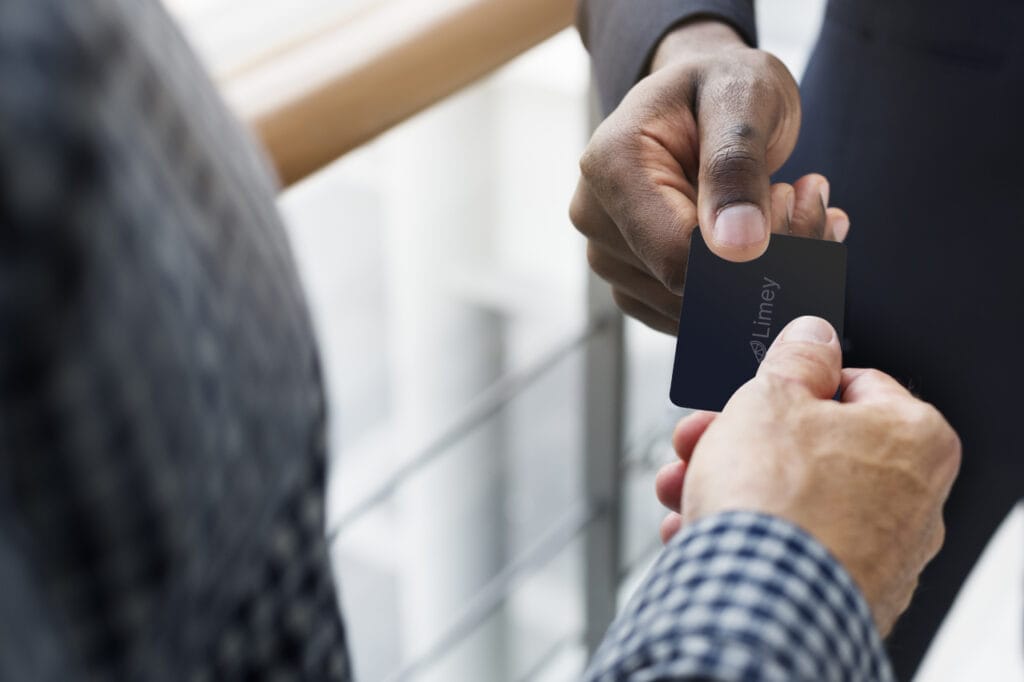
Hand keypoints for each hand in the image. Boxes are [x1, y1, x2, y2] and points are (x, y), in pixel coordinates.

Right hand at [570, 20, 849, 333]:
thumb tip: (737, 249)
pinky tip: (776, 240)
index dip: (748, 251)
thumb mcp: (742, 97)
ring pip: (693, 309)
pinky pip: (691, 314)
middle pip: (686, 286)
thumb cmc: (721, 84)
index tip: (793, 199)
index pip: (677, 254)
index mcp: (610, 165)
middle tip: (808, 196)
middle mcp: (595, 218)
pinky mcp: (631, 283)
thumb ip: (736, 165)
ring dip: (763, 272)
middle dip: (767, 256)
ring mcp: (609, 256)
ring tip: (795, 206)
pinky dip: (743, 287)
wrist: (703, 94)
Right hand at [655, 316, 960, 634]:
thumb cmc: (777, 501)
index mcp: (913, 437)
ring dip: (727, 484)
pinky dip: (742, 533)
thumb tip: (814, 334)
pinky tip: (696, 530)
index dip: (786, 383)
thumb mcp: (772, 396)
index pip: (850, 383)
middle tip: (699, 438)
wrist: (760, 606)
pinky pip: (787, 546)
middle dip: (739, 439)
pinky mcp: (845, 592)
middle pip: (810, 445)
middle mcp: (912, 498)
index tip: (751, 393)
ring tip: (681, 486)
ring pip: (791, 497)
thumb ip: (797, 356)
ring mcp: (880, 552)